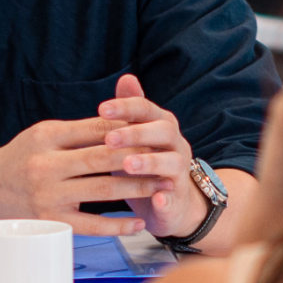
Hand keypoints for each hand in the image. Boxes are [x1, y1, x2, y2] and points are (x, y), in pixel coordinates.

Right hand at [0, 115, 161, 236]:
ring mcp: (48, 196)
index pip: (97, 129)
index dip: (130, 131)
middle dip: (140, 158)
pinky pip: (91, 225)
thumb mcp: (43, 135)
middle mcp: (46, 165)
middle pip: (103, 158)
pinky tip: (138, 222)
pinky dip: (117, 226)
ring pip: (103, 190)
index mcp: (47, 137)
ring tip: (162, 185)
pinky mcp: (49, 221)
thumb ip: (80, 130)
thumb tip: (124, 123)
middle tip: (167, 158)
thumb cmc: (20, 158)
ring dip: (137, 188)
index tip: (154, 132)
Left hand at [98, 73, 208, 238]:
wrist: (173, 205)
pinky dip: (166, 198)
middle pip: (164, 131)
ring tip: (127, 165)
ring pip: (173, 162)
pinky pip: (175, 198)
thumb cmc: (146, 165)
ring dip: (151, 162)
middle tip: (109, 139)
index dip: (126, 107)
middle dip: (136, 133)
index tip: (102, 108)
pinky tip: (156, 198)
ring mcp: (180, 173)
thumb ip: (131, 111)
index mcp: (162, 127)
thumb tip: (126, 77)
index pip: (147, 109)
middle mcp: (176, 145)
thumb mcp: (136, 137)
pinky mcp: (177, 201)